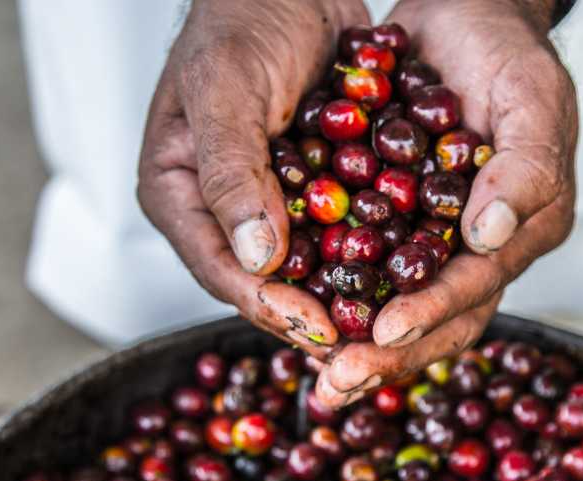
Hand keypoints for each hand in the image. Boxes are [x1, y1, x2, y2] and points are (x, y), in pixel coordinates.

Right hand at [137, 0, 369, 355]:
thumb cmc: (239, 21)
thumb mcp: (224, 90)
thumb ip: (232, 172)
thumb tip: (256, 258)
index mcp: (178, 194)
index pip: (218, 268)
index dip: (266, 303)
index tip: (315, 328)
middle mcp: (222, 210)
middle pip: (264, 281)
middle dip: (311, 315)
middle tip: (361, 346)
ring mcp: (270, 202)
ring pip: (306, 266)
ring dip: (344, 297)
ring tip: (387, 326)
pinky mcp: (313, 188)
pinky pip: (339, 231)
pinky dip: (368, 254)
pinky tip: (404, 276)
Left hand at [316, 0, 577, 406]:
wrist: (464, 18)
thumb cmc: (507, 53)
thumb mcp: (532, 99)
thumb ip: (524, 170)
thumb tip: (485, 239)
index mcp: (521, 230)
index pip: (477, 287)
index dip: (432, 312)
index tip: (384, 332)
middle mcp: (478, 248)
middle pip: (437, 319)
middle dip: (389, 355)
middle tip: (338, 380)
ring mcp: (434, 241)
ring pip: (397, 306)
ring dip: (359, 345)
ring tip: (319, 375)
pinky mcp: (394, 223)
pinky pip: (363, 270)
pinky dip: (336, 298)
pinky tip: (298, 316)